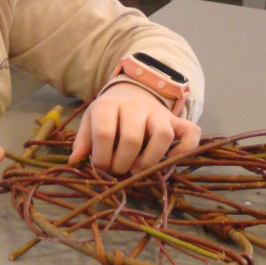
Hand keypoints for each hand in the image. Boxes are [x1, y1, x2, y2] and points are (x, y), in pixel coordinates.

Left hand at [68, 82, 200, 174]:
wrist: (132, 93)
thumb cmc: (108, 115)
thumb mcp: (90, 121)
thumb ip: (83, 141)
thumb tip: (74, 162)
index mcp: (108, 105)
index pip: (105, 133)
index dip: (102, 157)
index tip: (101, 167)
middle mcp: (135, 106)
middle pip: (132, 138)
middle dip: (123, 164)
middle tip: (118, 171)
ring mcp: (158, 113)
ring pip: (162, 135)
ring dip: (150, 160)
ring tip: (138, 169)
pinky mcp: (176, 120)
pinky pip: (191, 132)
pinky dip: (185, 149)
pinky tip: (171, 160)